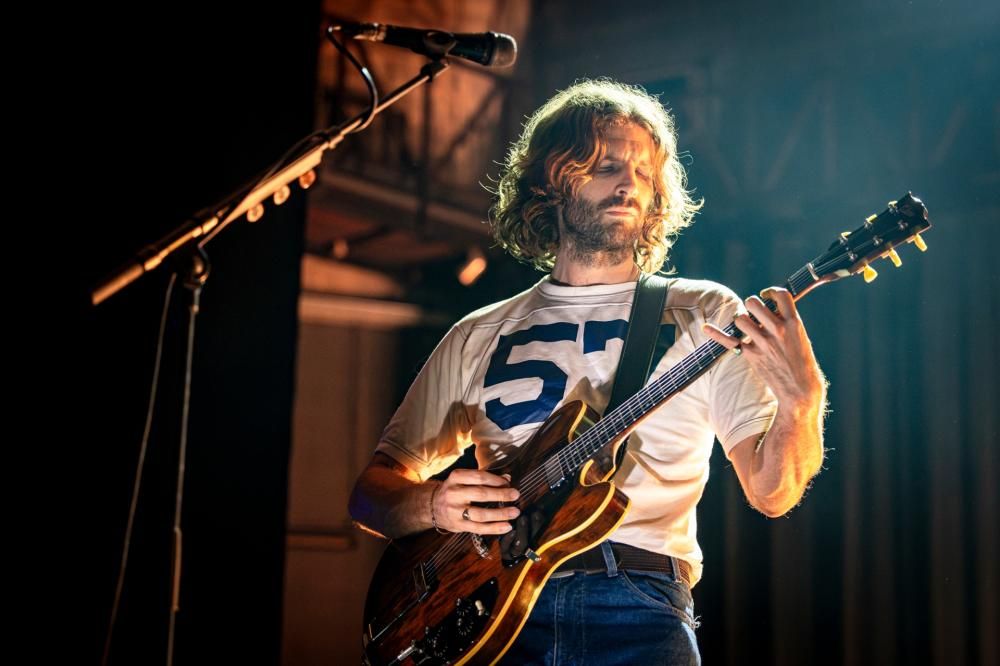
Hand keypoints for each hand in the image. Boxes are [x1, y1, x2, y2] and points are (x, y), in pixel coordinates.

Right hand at [432, 469, 519, 534]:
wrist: (432, 506)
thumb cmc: (455, 490)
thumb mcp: (464, 480)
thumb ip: (484, 479)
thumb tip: (507, 478)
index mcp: (456, 478)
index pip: (478, 477)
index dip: (495, 480)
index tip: (508, 483)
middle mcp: (453, 493)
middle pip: (480, 494)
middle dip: (501, 495)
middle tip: (515, 495)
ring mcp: (455, 511)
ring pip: (480, 514)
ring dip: (500, 514)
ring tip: (515, 512)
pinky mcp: (458, 525)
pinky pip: (479, 528)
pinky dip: (495, 528)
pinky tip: (507, 526)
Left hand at [702, 287, 824, 409]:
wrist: (799, 389)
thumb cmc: (802, 363)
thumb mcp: (800, 337)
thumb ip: (785, 322)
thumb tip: (769, 309)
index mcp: (793, 323)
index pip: (781, 295)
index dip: (770, 291)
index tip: (766, 295)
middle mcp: (777, 329)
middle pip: (753, 302)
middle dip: (751, 304)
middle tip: (754, 313)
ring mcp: (763, 342)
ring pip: (740, 318)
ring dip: (741, 320)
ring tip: (747, 327)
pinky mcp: (751, 355)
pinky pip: (729, 340)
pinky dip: (716, 334)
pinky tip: (706, 328)